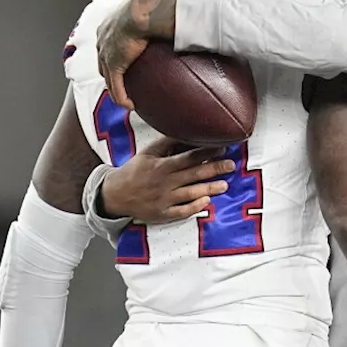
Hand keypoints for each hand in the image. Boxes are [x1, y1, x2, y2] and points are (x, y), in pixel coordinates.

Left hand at [96, 0, 177, 109]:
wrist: (142, 11)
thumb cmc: (148, 5)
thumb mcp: (146, 6)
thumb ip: (151, 11)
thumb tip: (168, 8)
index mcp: (108, 25)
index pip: (107, 45)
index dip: (112, 56)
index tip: (122, 62)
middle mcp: (103, 40)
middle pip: (103, 63)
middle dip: (110, 74)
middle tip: (121, 83)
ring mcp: (106, 54)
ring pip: (108, 78)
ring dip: (115, 89)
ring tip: (126, 98)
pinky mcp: (114, 66)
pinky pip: (116, 88)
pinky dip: (121, 98)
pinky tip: (130, 105)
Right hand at [100, 136, 234, 222]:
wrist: (115, 194)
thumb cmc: (135, 171)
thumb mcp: (148, 153)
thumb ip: (167, 143)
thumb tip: (185, 132)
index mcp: (162, 166)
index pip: (188, 157)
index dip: (206, 153)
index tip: (221, 148)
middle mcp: (164, 182)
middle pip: (193, 175)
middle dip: (214, 169)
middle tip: (231, 165)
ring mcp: (164, 199)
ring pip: (190, 193)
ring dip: (209, 189)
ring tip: (224, 185)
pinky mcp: (162, 213)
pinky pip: (181, 212)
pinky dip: (194, 207)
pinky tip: (206, 202)